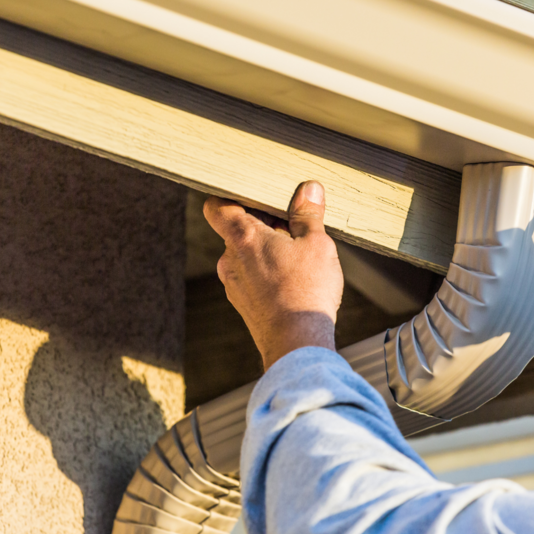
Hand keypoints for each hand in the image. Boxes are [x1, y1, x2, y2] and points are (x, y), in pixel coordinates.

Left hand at [204, 181, 343, 369]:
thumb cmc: (306, 291)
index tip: (252, 197)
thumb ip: (308, 214)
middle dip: (263, 225)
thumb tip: (309, 190)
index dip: (230, 197)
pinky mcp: (242, 303)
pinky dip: (266, 273)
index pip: (217, 206)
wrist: (297, 343)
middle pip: (238, 230)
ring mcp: (233, 284)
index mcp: (243, 237)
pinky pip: (250, 277)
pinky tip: (292, 281)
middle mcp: (230, 259)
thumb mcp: (316, 243)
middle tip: (293, 228)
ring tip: (297, 257)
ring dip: (267, 250)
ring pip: (245, 255)